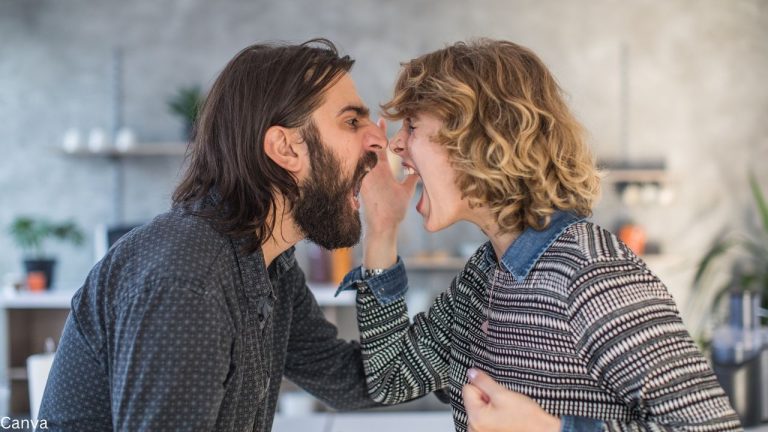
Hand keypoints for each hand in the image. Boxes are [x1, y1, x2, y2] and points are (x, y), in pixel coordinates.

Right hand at [359, 119, 417, 268]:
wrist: (384, 227)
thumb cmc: (393, 211)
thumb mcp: (405, 191)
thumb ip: (410, 179)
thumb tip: (419, 169)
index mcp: (380, 171)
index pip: (380, 147)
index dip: (380, 133)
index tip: (382, 119)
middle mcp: (372, 171)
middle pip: (369, 145)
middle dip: (368, 128)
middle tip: (367, 111)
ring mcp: (366, 176)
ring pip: (364, 151)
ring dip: (364, 135)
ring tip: (364, 117)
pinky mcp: (363, 182)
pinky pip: (361, 163)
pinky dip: (362, 150)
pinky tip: (362, 136)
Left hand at [463, 368, 560, 431]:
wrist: (542, 431)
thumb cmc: (526, 417)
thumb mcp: (502, 393)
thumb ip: (483, 381)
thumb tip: (471, 372)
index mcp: (475, 418)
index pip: (468, 389)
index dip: (483, 387)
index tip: (496, 395)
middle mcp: (473, 429)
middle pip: (472, 400)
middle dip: (486, 398)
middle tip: (503, 406)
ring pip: (478, 408)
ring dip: (489, 408)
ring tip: (505, 413)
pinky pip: (482, 419)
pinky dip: (491, 417)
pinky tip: (504, 420)